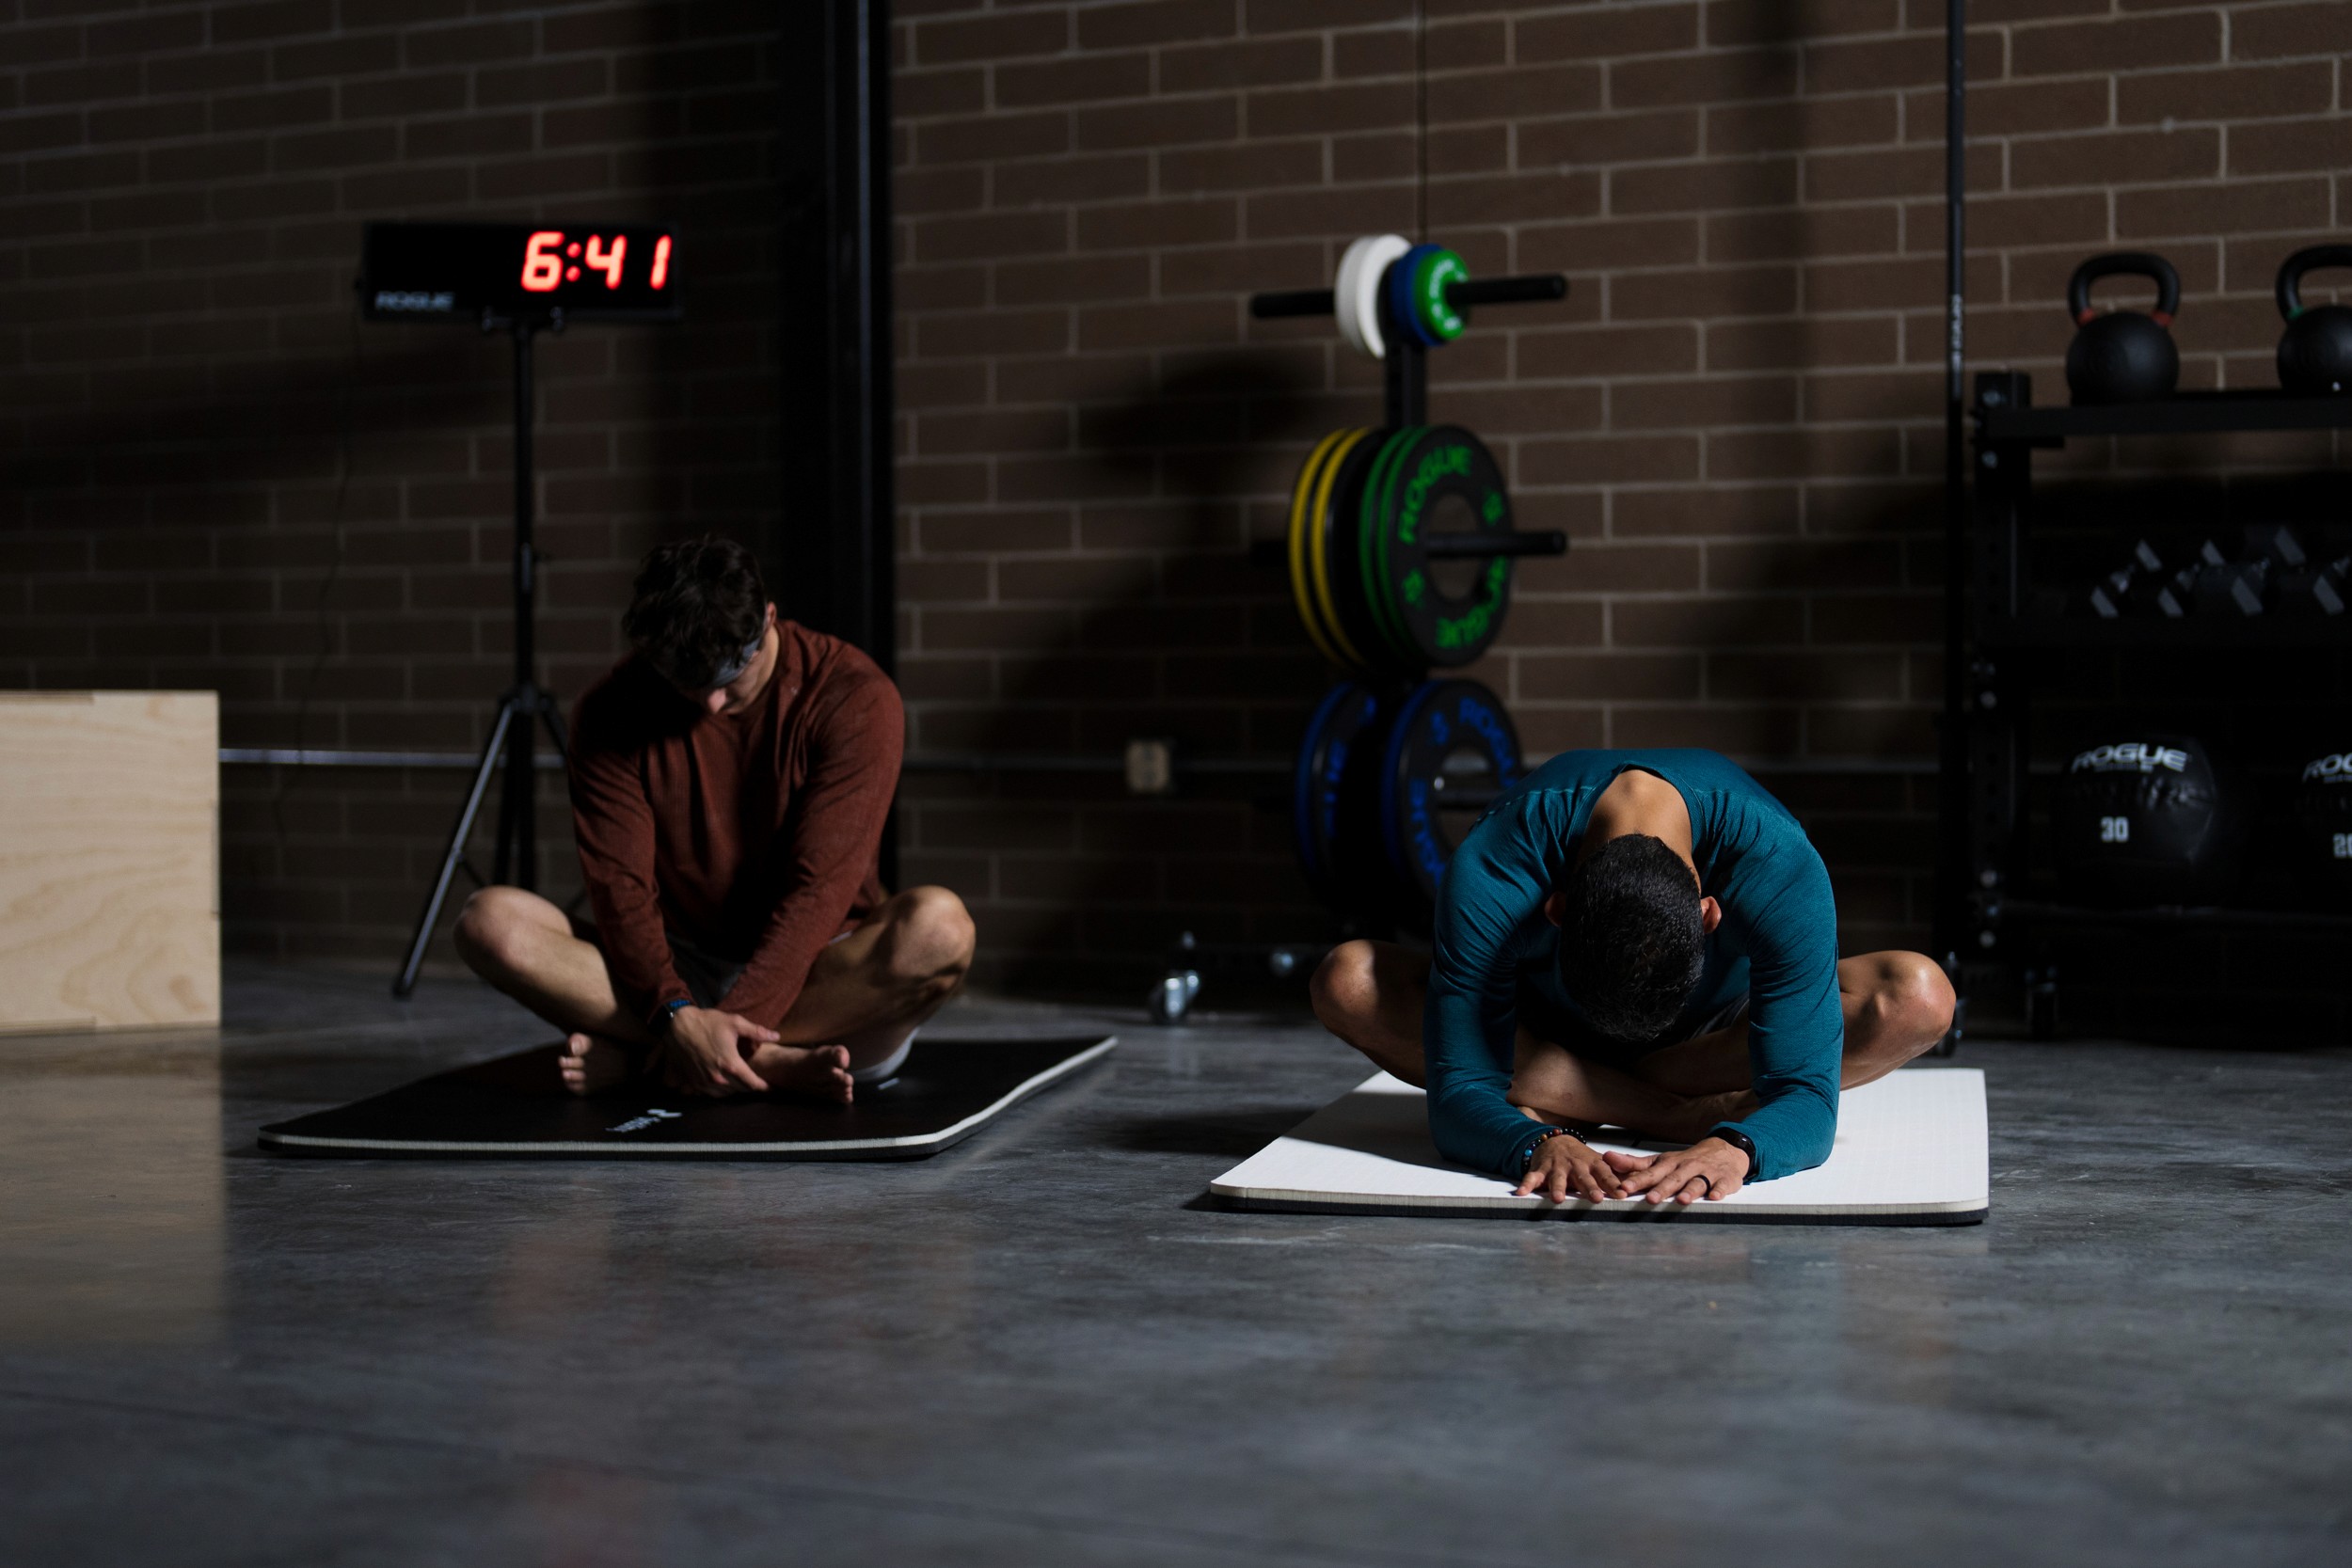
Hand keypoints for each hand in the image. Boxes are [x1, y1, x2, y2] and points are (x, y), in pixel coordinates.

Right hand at [658, 1006, 778, 1095]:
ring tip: (741, 1082)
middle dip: (750, 1087)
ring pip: (725, 1094)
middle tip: (757, 1082)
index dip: (764, 1087)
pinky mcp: (693, 1082)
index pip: (752, 1084)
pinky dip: (719, 1090)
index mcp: (730, 1064)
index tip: (771, 1087)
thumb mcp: (734, 1022)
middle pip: (740, 1090)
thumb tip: (777, 1037)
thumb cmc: (708, 1022)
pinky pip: (711, 1093)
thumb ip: (757, 1031)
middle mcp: (717, 1078)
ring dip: (734, 1089)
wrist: (677, 1026)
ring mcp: (704, 1082)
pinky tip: (723, 1082)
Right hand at [1513, 1131, 1635, 1204]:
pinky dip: (1527, 1184)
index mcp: (1593, 1165)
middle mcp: (1576, 1165)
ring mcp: (1557, 1167)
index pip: (1606, 1175)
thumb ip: (1618, 1175)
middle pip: (1583, 1178)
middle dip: (1589, 1188)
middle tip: (1596, 1198)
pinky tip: (1521, 1193)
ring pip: (1557, 1179)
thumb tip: (1644, 1184)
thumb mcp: (1600, 1164)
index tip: (1623, 1194)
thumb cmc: (1582, 1159)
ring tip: (1557, 1200)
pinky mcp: (1540, 1169)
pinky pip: (1532, 1178)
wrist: (1556, 1141)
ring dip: (1557, 1188)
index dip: (1614, 1184)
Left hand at [1614, 1135, 1751, 1205]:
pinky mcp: (1724, 1179)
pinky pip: (1722, 1186)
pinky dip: (1718, 1191)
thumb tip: (1606, 1158)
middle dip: (1661, 1189)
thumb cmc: (1686, 1160)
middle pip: (1673, 1179)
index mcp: (1669, 1164)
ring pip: (1697, 1182)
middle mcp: (1687, 1167)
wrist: (1724, 1150)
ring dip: (1689, 1191)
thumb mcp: (1660, 1161)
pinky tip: (1714, 1197)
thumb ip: (1634, 1163)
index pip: (1651, 1173)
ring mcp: (1707, 1173)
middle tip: (1650, 1199)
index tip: (1623, 1188)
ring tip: (1681, 1200)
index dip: (1637, 1180)